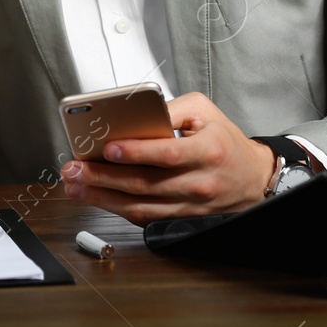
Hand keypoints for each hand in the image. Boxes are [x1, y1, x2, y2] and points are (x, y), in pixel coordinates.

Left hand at [59, 93, 274, 225]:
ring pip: (140, 205)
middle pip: (145, 183)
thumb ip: (169, 109)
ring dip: (102, 197)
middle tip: (75, 168)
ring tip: (76, 185)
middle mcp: (198, 181)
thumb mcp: (203, 110)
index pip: (167, 153)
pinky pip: (144, 216)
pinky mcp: (180, 217)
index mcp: (207, 150)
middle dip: (103, 176)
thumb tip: (132, 116)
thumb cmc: (224, 140)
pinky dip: (116, 208)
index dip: (136, 152)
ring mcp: (190, 204)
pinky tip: (96, 198)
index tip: (108, 148)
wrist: (251, 177)